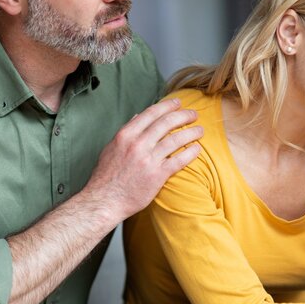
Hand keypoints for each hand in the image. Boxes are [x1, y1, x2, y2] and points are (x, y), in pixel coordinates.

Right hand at [83, 98, 202, 220]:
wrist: (104, 200)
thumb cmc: (107, 176)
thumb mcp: (111, 147)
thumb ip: (126, 131)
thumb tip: (138, 116)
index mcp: (126, 135)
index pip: (151, 113)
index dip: (167, 106)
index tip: (178, 103)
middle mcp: (137, 144)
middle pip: (166, 123)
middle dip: (183, 116)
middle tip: (193, 114)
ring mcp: (148, 160)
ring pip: (175, 139)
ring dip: (191, 133)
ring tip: (200, 130)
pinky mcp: (157, 176)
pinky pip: (179, 160)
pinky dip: (190, 153)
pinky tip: (197, 149)